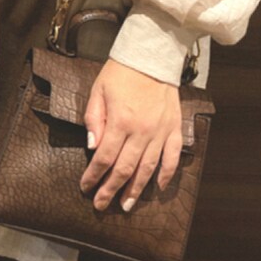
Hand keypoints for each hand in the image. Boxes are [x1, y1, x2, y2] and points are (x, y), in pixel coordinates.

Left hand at [80, 59, 183, 211]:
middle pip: (125, 169)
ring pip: (148, 168)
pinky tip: (159, 188)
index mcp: (120, 121)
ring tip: (127, 205)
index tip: (86, 187)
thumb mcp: (98, 91)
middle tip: (101, 205)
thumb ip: (93, 120)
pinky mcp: (175, 128)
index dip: (94, 176)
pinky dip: (167, 174)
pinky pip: (173, 157)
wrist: (152, 56)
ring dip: (136, 189)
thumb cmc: (121, 72)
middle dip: (111, 190)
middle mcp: (142, 131)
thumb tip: (93, 148)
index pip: (104, 158)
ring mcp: (161, 131)